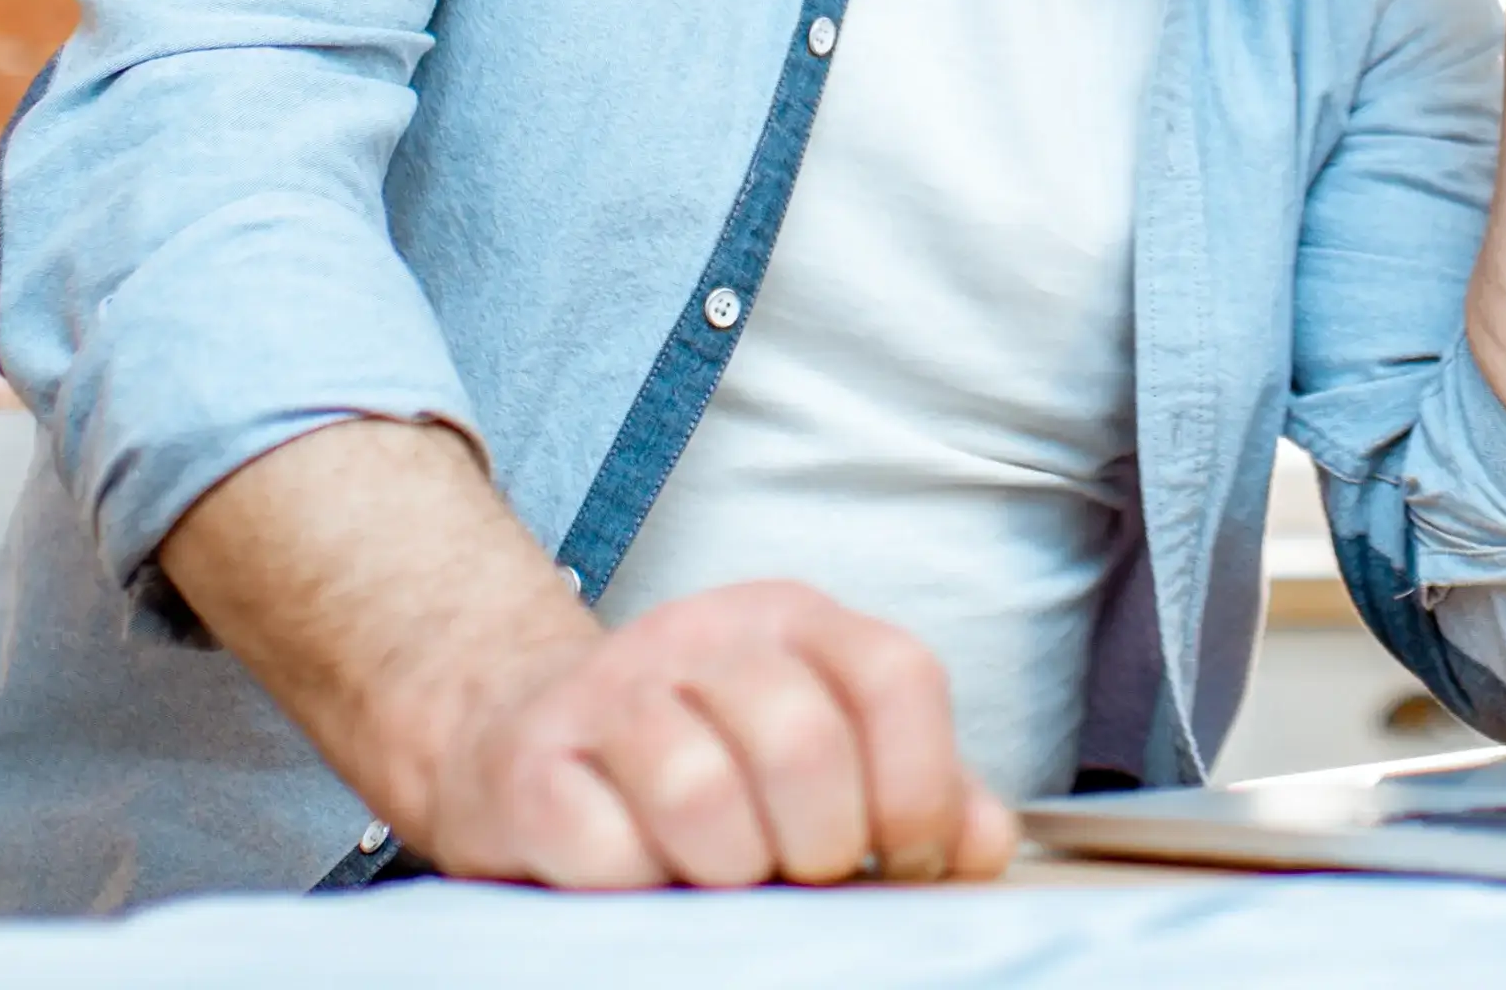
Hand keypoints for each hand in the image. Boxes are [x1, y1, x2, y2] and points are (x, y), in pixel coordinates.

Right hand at [410, 579, 1015, 888]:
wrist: (522, 737)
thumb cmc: (703, 755)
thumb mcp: (823, 747)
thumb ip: (916, 789)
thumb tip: (983, 844)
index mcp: (794, 620)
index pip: (896, 675)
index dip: (921, 784)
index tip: (907, 855)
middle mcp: (704, 635)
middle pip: (804, 742)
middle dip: (823, 841)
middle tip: (802, 871)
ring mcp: (610, 692)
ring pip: (702, 795)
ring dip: (730, 870)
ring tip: (723, 874)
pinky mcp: (531, 764)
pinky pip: (606, 849)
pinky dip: (639, 886)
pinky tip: (641, 872)